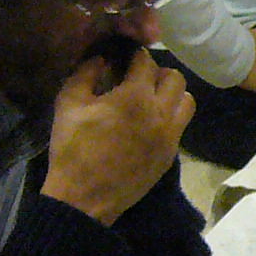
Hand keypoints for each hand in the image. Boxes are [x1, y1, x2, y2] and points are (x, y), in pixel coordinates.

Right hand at [41, 46, 193, 223]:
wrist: (84, 199)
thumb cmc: (73, 149)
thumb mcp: (68, 104)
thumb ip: (85, 73)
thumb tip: (101, 58)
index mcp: (135, 96)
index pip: (146, 61)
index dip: (133, 56)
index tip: (123, 59)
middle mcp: (160, 112)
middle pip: (175, 78)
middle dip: (156, 73)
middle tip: (137, 80)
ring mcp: (169, 135)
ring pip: (186, 101)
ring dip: (171, 95)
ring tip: (149, 100)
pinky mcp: (170, 154)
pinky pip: (181, 125)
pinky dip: (171, 117)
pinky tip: (150, 123)